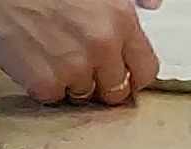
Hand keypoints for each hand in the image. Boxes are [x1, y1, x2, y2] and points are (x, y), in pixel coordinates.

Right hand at [0, 0, 159, 104]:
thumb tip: (153, 4)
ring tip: (56, 55)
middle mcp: (101, 47)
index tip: (124, 75)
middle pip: (116, 91)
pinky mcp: (43, 85)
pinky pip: (54, 97)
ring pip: (83, 96)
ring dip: (73, 82)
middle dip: (104, 82)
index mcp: (120, 19)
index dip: (135, 75)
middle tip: (87, 68)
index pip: (146, 70)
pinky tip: (37, 59)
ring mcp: (72, 69)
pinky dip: (46, 84)